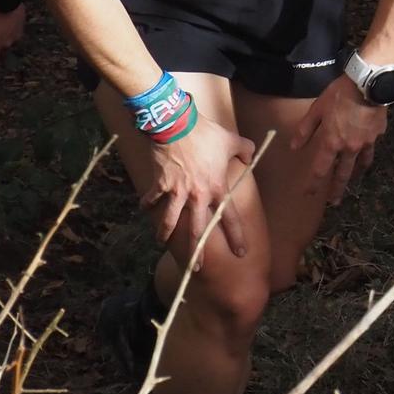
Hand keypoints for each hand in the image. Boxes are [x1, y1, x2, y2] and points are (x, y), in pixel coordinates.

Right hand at [143, 115, 254, 257]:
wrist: (178, 125)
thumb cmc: (207, 134)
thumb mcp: (232, 140)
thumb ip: (245, 149)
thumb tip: (251, 154)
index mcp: (217, 189)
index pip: (229, 218)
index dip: (236, 237)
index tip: (241, 253)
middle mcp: (197, 196)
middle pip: (197, 230)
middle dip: (197, 251)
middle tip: (197, 268)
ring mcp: (177, 191)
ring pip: (169, 220)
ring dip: (164, 233)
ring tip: (161, 242)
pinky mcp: (160, 183)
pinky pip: (152, 198)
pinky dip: (147, 203)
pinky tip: (143, 208)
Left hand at [288, 74, 389, 205]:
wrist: (368, 83)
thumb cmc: (339, 94)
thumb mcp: (317, 109)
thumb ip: (305, 130)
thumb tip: (294, 147)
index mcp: (331, 142)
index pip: (320, 169)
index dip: (314, 184)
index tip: (309, 194)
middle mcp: (348, 148)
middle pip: (342, 174)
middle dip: (337, 190)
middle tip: (335, 202)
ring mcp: (365, 143)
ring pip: (359, 165)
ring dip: (354, 176)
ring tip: (352, 181)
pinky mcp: (377, 134)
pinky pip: (371, 149)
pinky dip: (366, 155)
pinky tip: (365, 155)